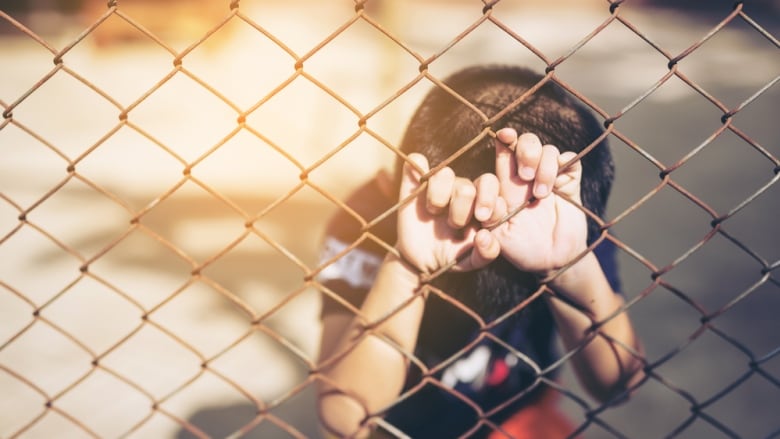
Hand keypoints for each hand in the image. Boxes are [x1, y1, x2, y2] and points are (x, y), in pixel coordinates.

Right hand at [396, 154, 500, 273]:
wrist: (421, 261)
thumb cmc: (451, 256)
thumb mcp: (471, 261)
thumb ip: (486, 253)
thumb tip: (484, 235)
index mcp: (480, 202)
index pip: (490, 185)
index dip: (489, 200)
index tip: (482, 220)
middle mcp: (461, 189)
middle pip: (468, 185)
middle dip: (462, 208)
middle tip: (455, 225)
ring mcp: (437, 185)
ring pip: (444, 173)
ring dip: (440, 197)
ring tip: (434, 213)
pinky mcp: (413, 184)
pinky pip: (416, 162)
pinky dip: (416, 166)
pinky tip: (418, 185)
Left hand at [484, 128, 587, 275]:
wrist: (553, 261)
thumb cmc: (521, 248)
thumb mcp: (499, 237)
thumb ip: (490, 219)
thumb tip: (483, 208)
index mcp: (505, 183)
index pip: (503, 152)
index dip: (504, 140)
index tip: (503, 136)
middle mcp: (526, 175)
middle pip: (525, 142)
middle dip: (525, 150)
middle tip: (524, 176)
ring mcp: (549, 176)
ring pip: (547, 149)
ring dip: (544, 167)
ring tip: (541, 194)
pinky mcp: (570, 182)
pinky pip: (571, 159)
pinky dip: (564, 165)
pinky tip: (559, 186)